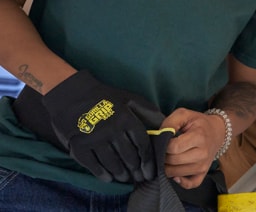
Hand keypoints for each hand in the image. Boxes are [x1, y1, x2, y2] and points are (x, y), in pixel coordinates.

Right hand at [40, 70, 163, 182]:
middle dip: (136, 170)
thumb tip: (164, 127)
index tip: (150, 171)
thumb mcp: (130, 99)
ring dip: (121, 174)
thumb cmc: (106, 98)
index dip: (148, 161)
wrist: (72, 95)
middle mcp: (111, 130)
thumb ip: (148, 112)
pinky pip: (94, 166)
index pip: (142, 145)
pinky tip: (109, 178)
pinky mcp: (79, 146)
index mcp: (126, 118)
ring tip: (125, 178)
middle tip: (140, 178)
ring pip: (112, 164)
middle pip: (129, 157)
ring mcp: (94, 139)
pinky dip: (103, 174)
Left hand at [162, 108, 223, 188]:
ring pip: (175, 174)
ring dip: (167, 167)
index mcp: (199, 137)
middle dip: (163, 156)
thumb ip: (170, 123)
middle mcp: (202, 153)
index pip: (173, 148)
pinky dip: (180, 181)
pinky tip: (175, 173)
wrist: (217, 131)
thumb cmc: (198, 123)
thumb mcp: (184, 114)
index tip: (165, 139)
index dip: (163, 145)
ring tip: (168, 157)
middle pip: (173, 162)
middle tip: (164, 149)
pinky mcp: (203, 173)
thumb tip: (159, 137)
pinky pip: (189, 184)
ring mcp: (203, 166)